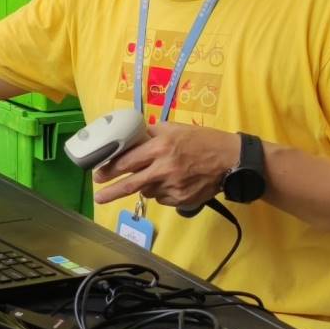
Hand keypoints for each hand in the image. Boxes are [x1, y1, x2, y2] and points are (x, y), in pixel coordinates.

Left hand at [92, 122, 236, 209]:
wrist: (231, 160)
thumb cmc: (202, 140)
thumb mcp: (175, 129)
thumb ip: (151, 134)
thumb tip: (131, 138)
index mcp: (160, 148)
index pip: (127, 161)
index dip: (110, 169)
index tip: (98, 175)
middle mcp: (164, 169)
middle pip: (131, 184)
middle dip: (111, 191)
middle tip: (99, 196)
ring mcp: (173, 187)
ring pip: (147, 191)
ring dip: (146, 185)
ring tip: (160, 175)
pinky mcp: (182, 200)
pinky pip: (162, 198)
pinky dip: (162, 192)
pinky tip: (173, 182)